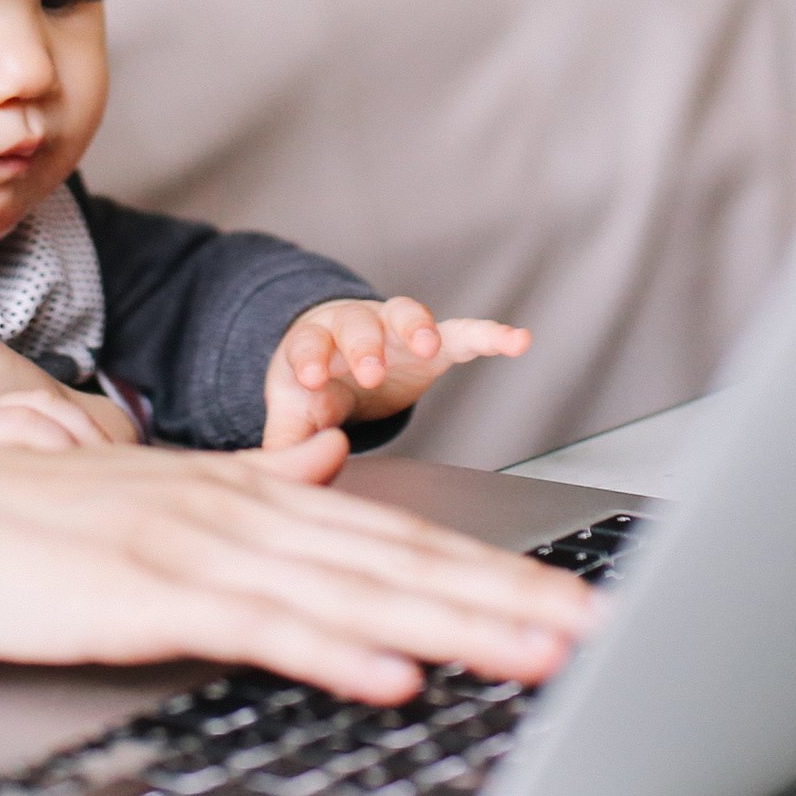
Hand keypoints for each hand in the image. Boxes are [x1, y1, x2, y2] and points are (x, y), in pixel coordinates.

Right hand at [0, 434, 600, 702]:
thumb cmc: (41, 525)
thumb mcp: (166, 503)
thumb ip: (252, 500)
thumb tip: (323, 480)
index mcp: (256, 492)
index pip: (399, 535)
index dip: (490, 569)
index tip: (566, 601)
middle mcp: (248, 511)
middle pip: (403, 560)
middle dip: (508, 599)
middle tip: (596, 629)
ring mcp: (205, 548)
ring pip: (360, 592)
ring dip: (457, 625)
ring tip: (538, 654)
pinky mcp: (157, 593)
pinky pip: (265, 628)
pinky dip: (335, 652)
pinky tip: (393, 675)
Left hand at [262, 297, 530, 449]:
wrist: (338, 361)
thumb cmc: (311, 389)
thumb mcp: (293, 416)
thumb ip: (284, 447)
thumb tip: (278, 481)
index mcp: (313, 346)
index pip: (307, 346)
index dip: (310, 360)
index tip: (313, 380)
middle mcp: (353, 328)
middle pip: (356, 325)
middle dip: (364, 346)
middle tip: (370, 370)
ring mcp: (395, 330)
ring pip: (406, 313)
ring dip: (416, 327)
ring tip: (428, 345)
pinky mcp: (435, 342)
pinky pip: (465, 332)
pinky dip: (491, 335)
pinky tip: (518, 341)